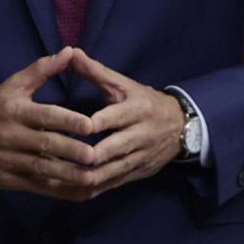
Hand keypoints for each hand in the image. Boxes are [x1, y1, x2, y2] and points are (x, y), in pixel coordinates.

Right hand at [0, 48, 97, 199]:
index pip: (45, 116)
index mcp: (16, 111)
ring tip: (91, 178)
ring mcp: (8, 160)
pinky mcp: (6, 180)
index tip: (90, 125)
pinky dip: (55, 190)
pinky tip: (76, 191)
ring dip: (67, 175)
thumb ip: (42, 70)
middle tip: (95, 156)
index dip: (67, 121)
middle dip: (70, 151)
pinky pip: (34, 186)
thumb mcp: (12, 86)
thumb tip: (70, 51)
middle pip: (45, 144)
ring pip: (41, 169)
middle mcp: (12, 136)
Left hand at [69, 49, 185, 195]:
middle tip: (61, 160)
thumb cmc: (144, 101)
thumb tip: (72, 53)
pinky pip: (116, 183)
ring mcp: (142, 156)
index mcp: (138, 109)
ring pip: (115, 170)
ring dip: (89, 176)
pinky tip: (74, 189)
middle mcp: (142, 134)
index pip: (114, 117)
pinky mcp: (140, 172)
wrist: (181, 125)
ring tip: (63, 178)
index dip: (93, 124)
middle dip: (91, 156)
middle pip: (115, 148)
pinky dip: (95, 188)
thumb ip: (97, 72)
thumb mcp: (125, 85)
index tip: (70, 128)